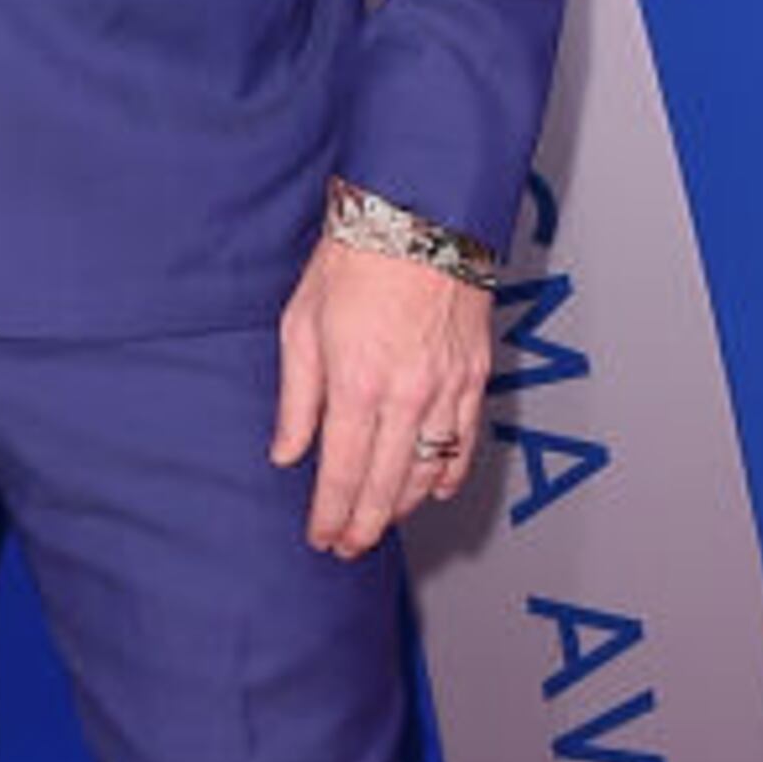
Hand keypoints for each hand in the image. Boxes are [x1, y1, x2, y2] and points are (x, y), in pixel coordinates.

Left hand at [270, 234, 491, 559]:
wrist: (418, 214)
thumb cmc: (351, 260)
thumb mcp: (301, 325)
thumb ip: (297, 399)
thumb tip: (287, 454)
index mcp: (356, 384)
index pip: (342, 473)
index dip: (330, 515)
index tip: (321, 539)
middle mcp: (407, 395)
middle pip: (387, 485)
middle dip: (364, 524)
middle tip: (348, 547)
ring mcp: (447, 387)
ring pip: (429, 471)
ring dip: (403, 507)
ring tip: (380, 522)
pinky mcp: (475, 374)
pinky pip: (465, 441)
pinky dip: (450, 474)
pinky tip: (433, 491)